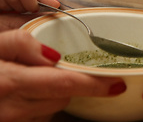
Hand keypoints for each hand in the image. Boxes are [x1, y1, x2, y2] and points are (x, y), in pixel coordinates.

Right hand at [0, 30, 126, 121]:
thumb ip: (19, 44)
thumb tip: (52, 55)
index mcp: (9, 83)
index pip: (64, 86)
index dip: (93, 86)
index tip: (115, 84)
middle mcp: (11, 109)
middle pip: (61, 99)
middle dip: (71, 85)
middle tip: (72, 69)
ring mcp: (11, 120)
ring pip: (50, 110)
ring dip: (54, 95)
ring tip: (40, 77)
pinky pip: (35, 117)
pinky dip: (39, 105)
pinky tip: (29, 91)